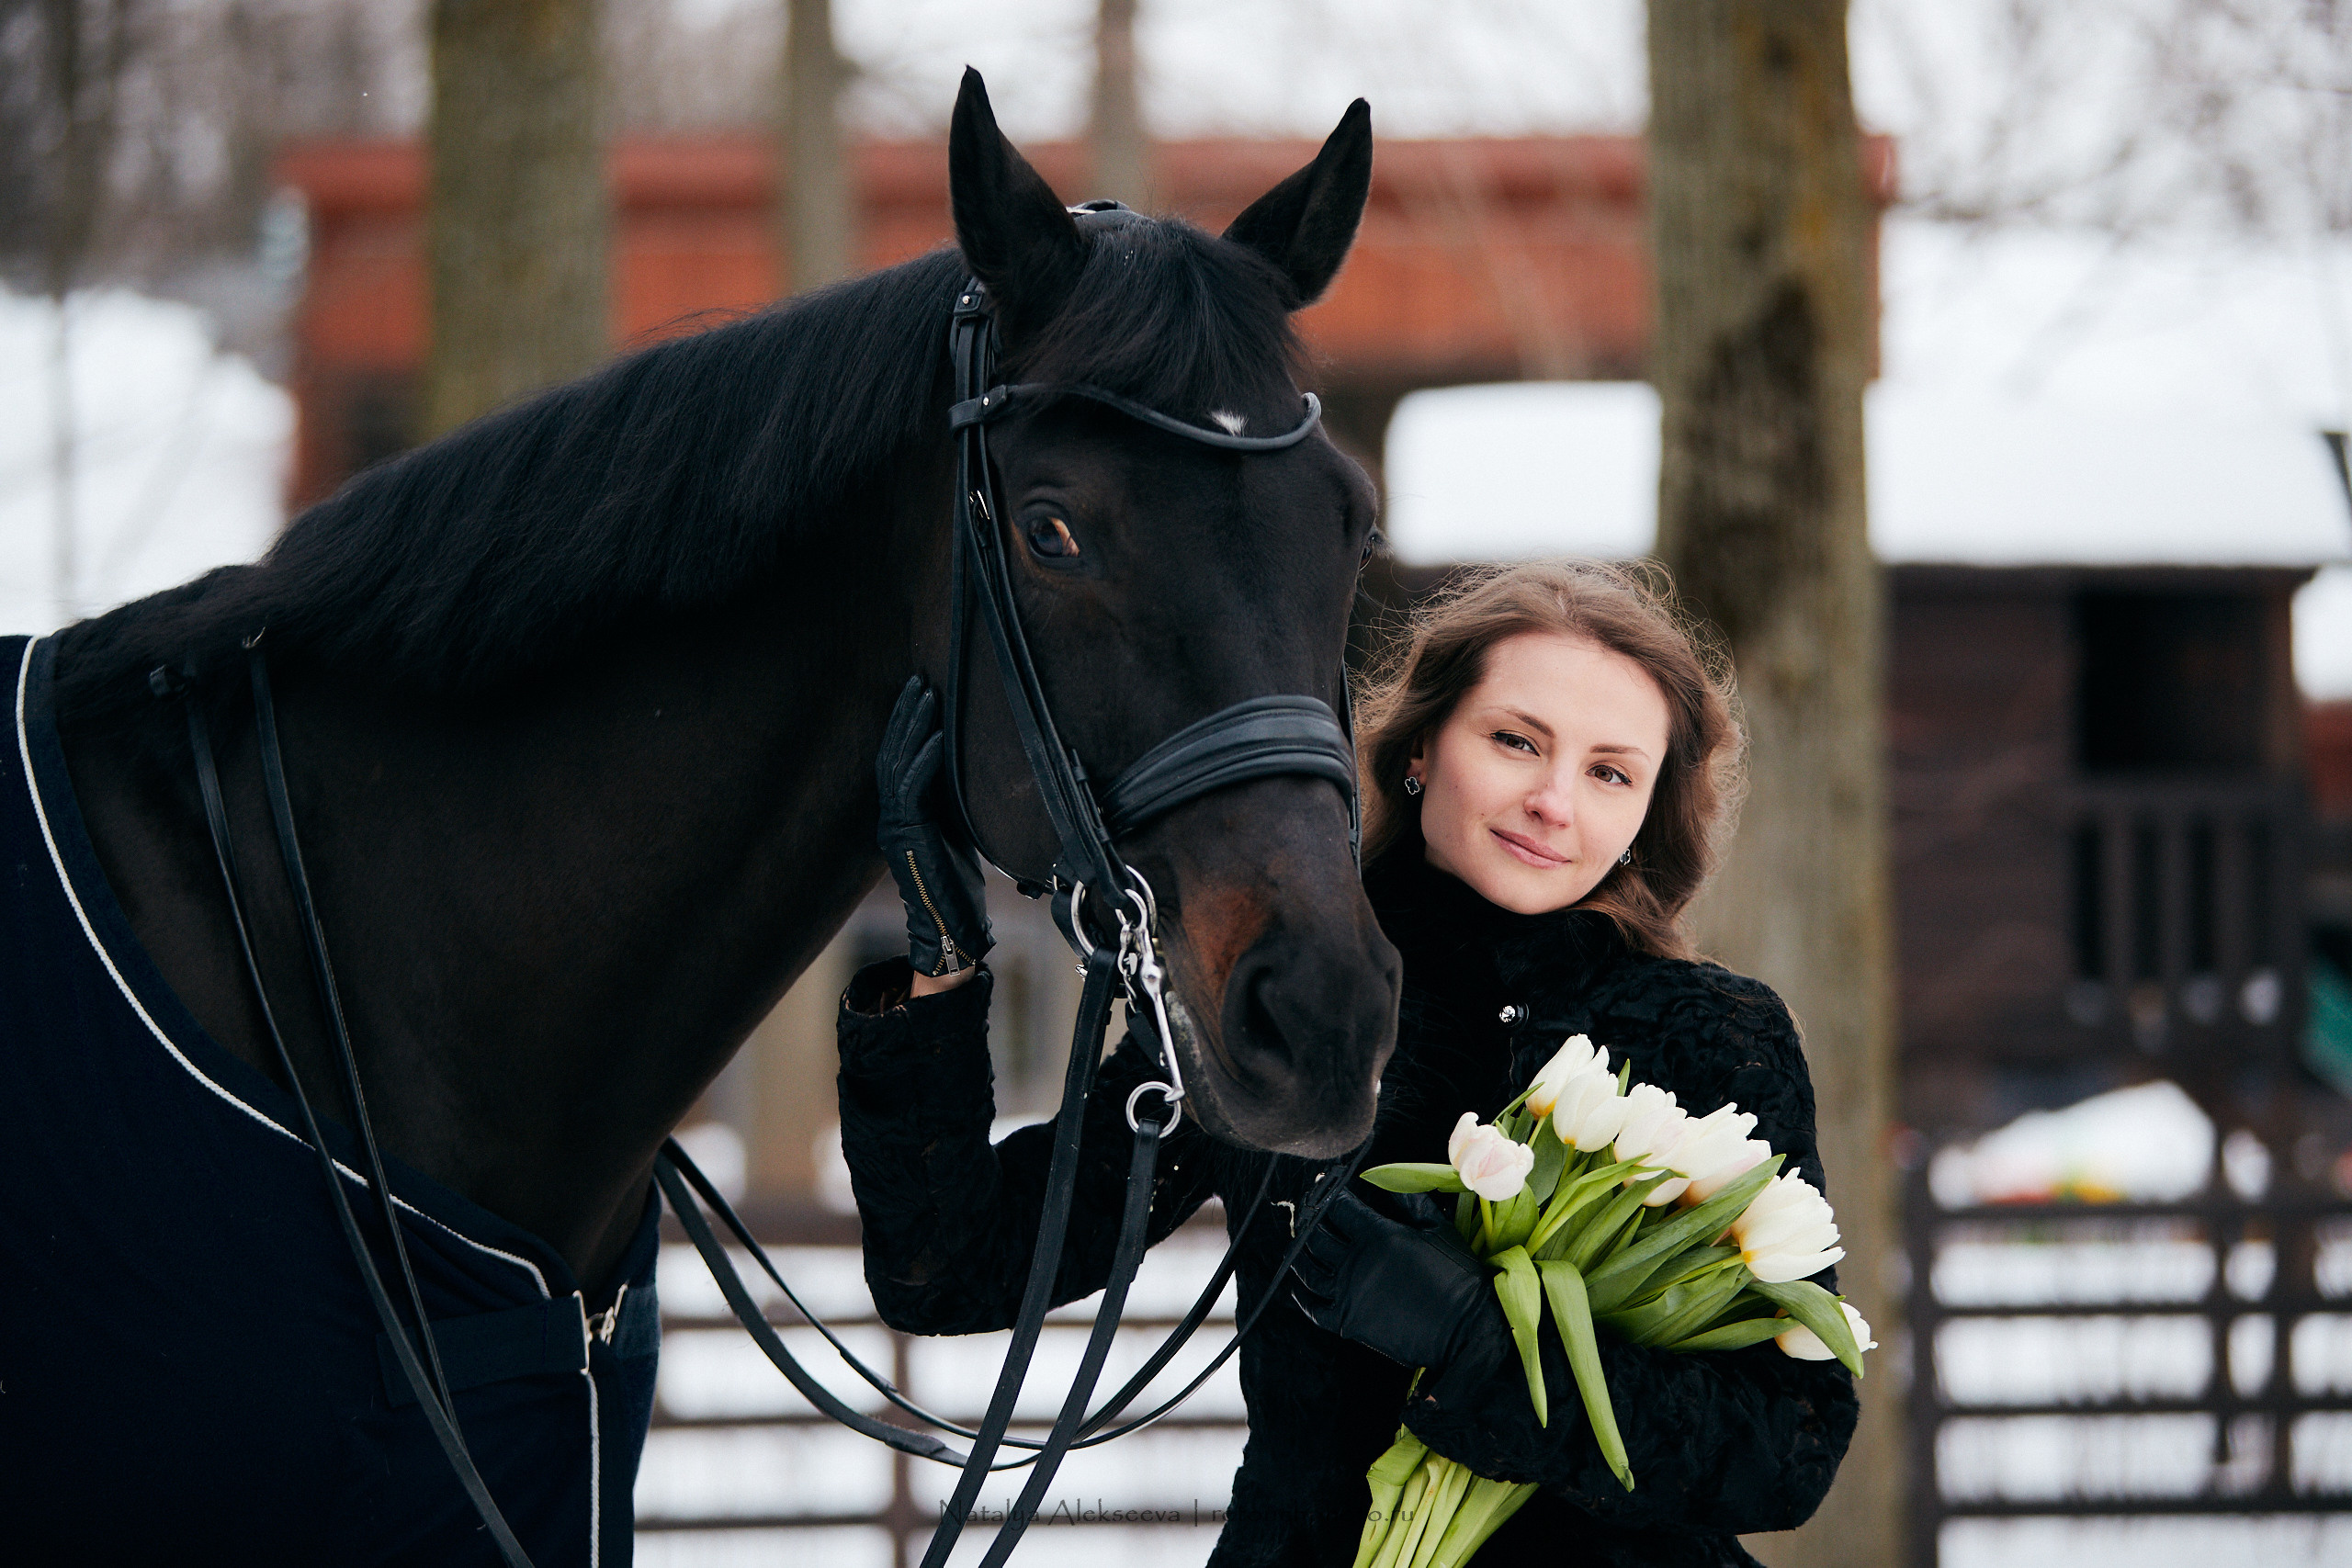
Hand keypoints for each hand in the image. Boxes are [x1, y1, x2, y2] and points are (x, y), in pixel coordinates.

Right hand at [877, 676, 993, 976]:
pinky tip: (935, 738)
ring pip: (897, 764)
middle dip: (905, 714)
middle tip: (918, 679)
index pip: (896, 759)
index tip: (919, 692)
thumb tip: (972, 766)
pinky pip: (911, 790)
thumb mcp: (958, 829)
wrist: (952, 925)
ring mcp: (894, 825)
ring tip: (926, 695)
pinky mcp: (907, 835)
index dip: (904, 724)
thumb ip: (952, 800)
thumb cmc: (959, 883)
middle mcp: (890, 816)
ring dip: (913, 727)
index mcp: (901, 814)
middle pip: (891, 752)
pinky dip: (923, 761)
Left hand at [1289, 1185, 1506, 1372]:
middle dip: (1309, 1219)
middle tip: (1308, 1213)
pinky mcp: (1348, 1322)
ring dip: (1299, 1253)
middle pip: (1316, 1235)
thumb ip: (1410, 1203)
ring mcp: (1349, 1293)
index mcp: (1377, 1234)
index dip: (1327, 1193)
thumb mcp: (1439, 1230)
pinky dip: (1301, 1295)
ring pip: (1308, 1269)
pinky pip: (1313, 1307)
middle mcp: (1356, 1261)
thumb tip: (1387, 1183)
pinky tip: (1298, 1286)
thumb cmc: (1458, 1276)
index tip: (1323, 1186)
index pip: (1338, 1206)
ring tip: (1299, 1245)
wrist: (1466, 1329)